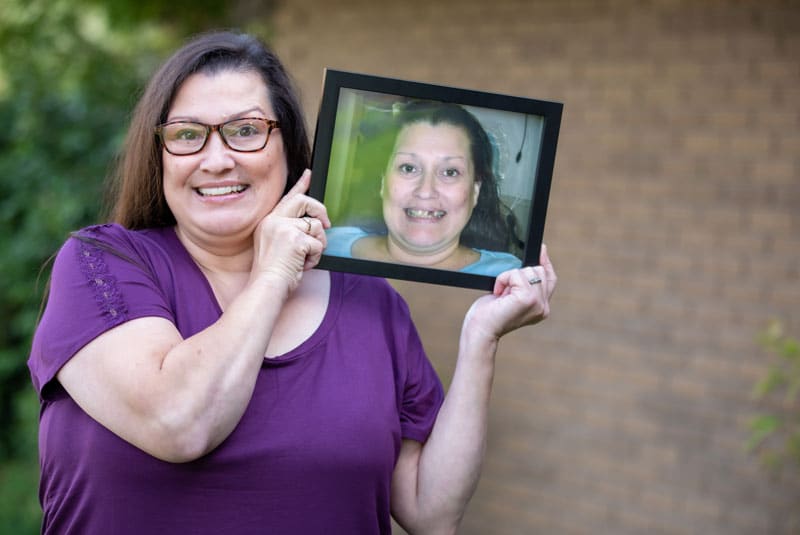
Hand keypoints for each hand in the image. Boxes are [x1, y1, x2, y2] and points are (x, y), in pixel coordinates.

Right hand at [251, 170, 330, 288]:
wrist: (266, 287)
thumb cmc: (273, 273)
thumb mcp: (277, 245)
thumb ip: (290, 231)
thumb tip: (313, 223)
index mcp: (268, 222)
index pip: (288, 198)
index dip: (301, 184)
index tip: (309, 175)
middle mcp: (274, 221)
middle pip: (304, 201)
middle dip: (320, 211)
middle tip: (327, 224)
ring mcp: (284, 228)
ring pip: (316, 227)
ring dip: (317, 244)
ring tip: (304, 258)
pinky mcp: (295, 239)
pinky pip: (318, 244)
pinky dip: (316, 257)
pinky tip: (304, 265)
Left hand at [464, 244, 556, 340]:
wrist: (480, 330)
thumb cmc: (490, 314)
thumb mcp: (510, 295)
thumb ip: (524, 284)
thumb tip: (531, 261)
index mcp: (541, 308)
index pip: (551, 279)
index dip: (546, 263)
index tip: (541, 249)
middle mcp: (543, 307)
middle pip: (539, 271)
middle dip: (518, 275)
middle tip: (504, 291)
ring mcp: (538, 303)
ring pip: (528, 271)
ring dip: (509, 277)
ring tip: (502, 294)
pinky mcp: (528, 299)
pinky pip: (516, 274)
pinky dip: (503, 279)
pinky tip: (498, 293)